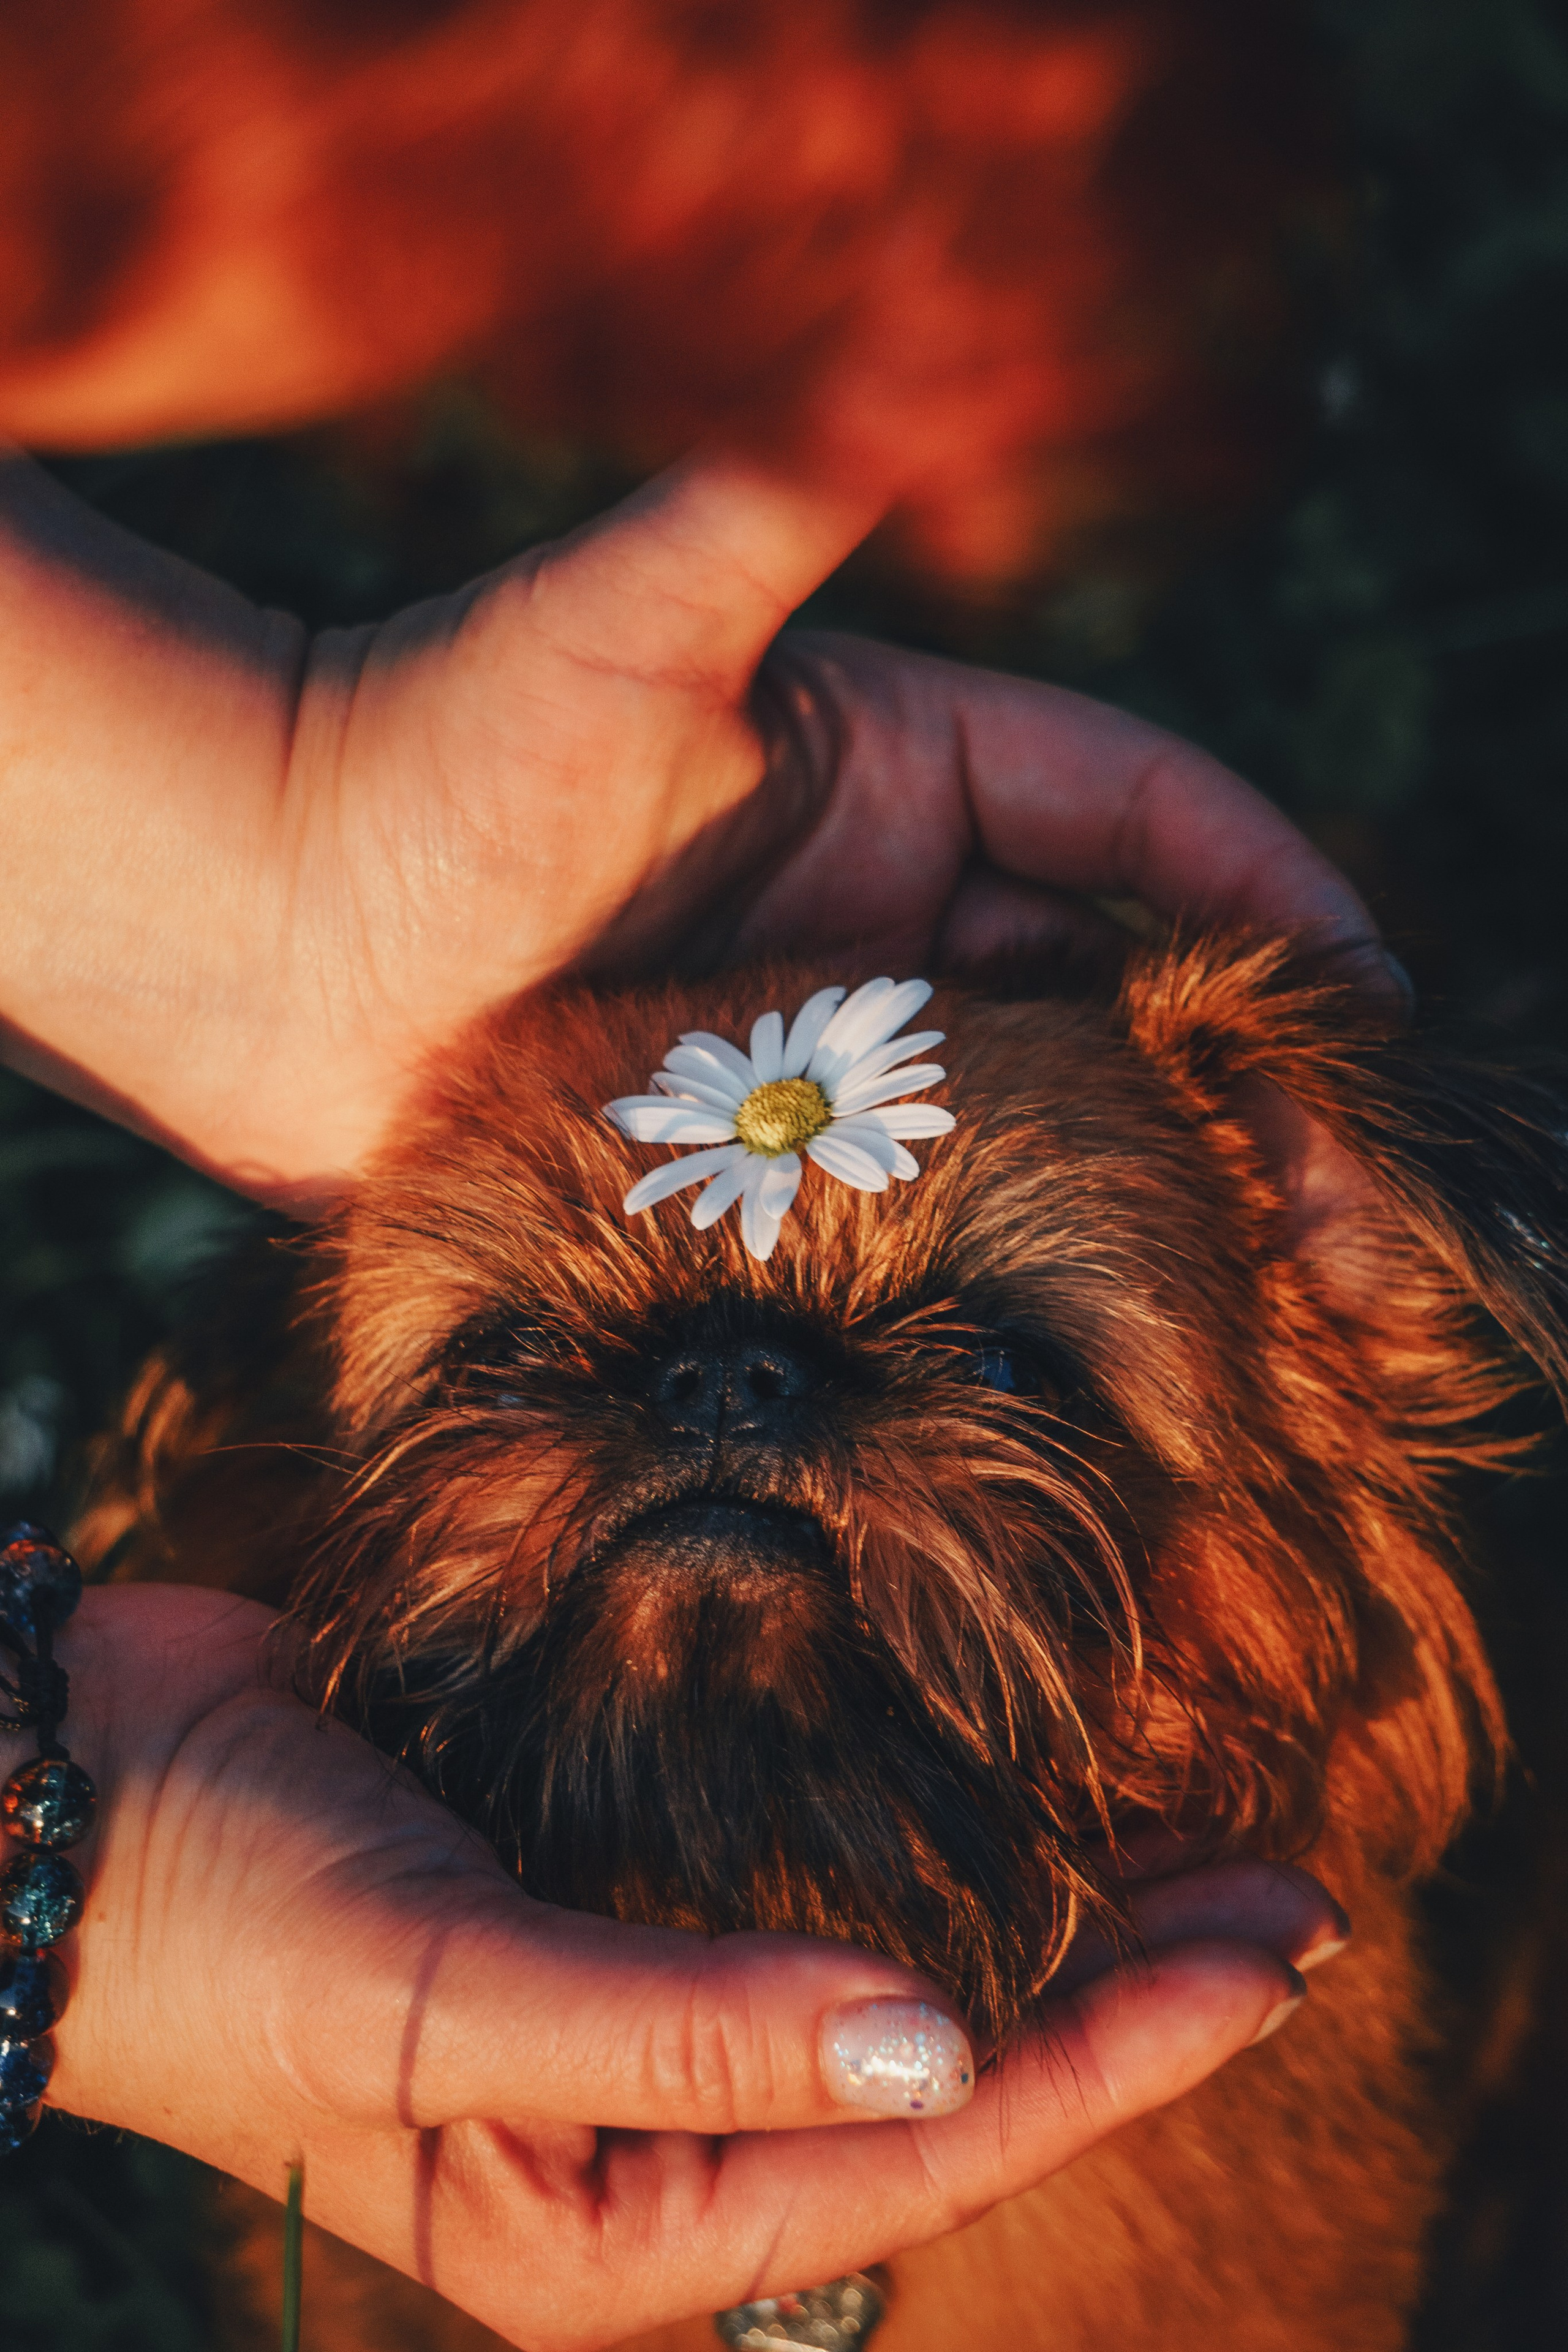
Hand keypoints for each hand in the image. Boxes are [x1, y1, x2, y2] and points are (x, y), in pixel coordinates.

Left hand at [0, 450, 1387, 1206]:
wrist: (256, 927)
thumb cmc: (432, 747)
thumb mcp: (635, 612)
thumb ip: (787, 493)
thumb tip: (926, 343)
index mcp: (899, 783)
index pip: (1137, 818)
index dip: (1267, 893)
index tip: (1365, 996)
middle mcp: (881, 920)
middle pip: (1115, 992)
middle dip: (1240, 1080)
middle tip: (1347, 1209)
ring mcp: (818, 1059)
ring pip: (1032, 1122)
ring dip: (1145, 1194)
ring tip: (1266, 1298)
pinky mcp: (750, 1171)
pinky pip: (909, 1220)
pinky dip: (999, 1266)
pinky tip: (1081, 1337)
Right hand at [37, 1585, 1343, 2351]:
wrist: (78, 1789)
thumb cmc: (222, 1933)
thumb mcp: (439, 2003)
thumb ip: (678, 2027)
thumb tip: (933, 2046)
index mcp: (616, 2214)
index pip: (921, 2143)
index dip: (1109, 2053)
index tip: (1259, 1957)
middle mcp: (652, 2122)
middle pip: (942, 2068)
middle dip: (1121, 1995)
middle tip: (1285, 1894)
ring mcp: (640, 1994)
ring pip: (895, 1970)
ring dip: (1042, 1913)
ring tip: (1195, 1842)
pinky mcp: (611, 1879)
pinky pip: (801, 1873)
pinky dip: (918, 1835)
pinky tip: (1003, 1788)